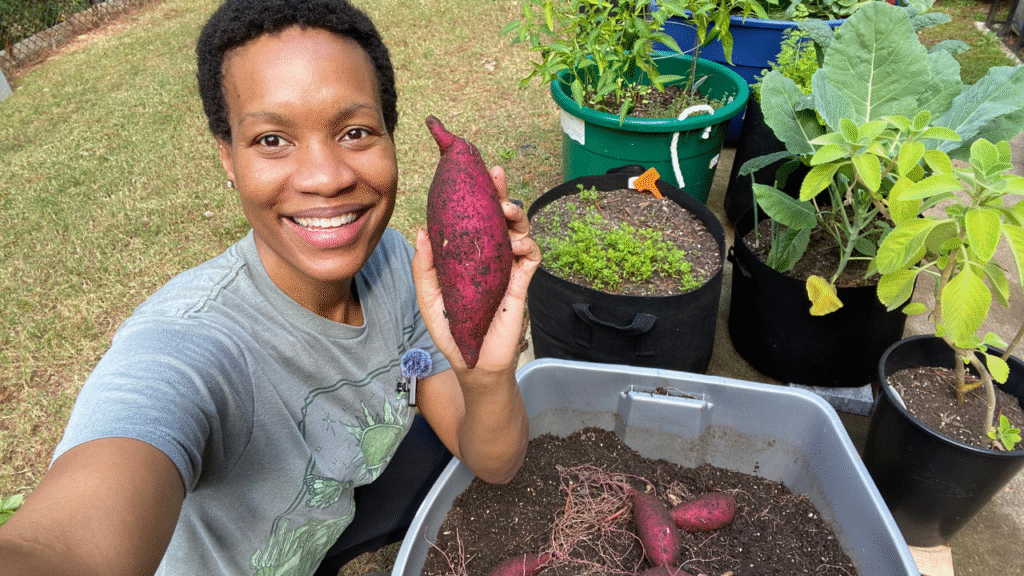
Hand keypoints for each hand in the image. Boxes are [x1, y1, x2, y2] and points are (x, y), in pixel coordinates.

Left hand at [412, 165, 541, 372]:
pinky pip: (532, 256)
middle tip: (496, 174)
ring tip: (506, 210)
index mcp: (468, 254)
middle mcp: (489, 255)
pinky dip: (528, 245)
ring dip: (516, 215)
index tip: (472, 172)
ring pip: (519, 230)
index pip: (473, 218)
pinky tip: (518, 244)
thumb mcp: (429, 295)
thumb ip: (425, 266)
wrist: (472, 360)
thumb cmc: (450, 328)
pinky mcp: (521, 283)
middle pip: (499, 217)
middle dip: (500, 191)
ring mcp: (507, 267)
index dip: (474, 195)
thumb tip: (421, 230)